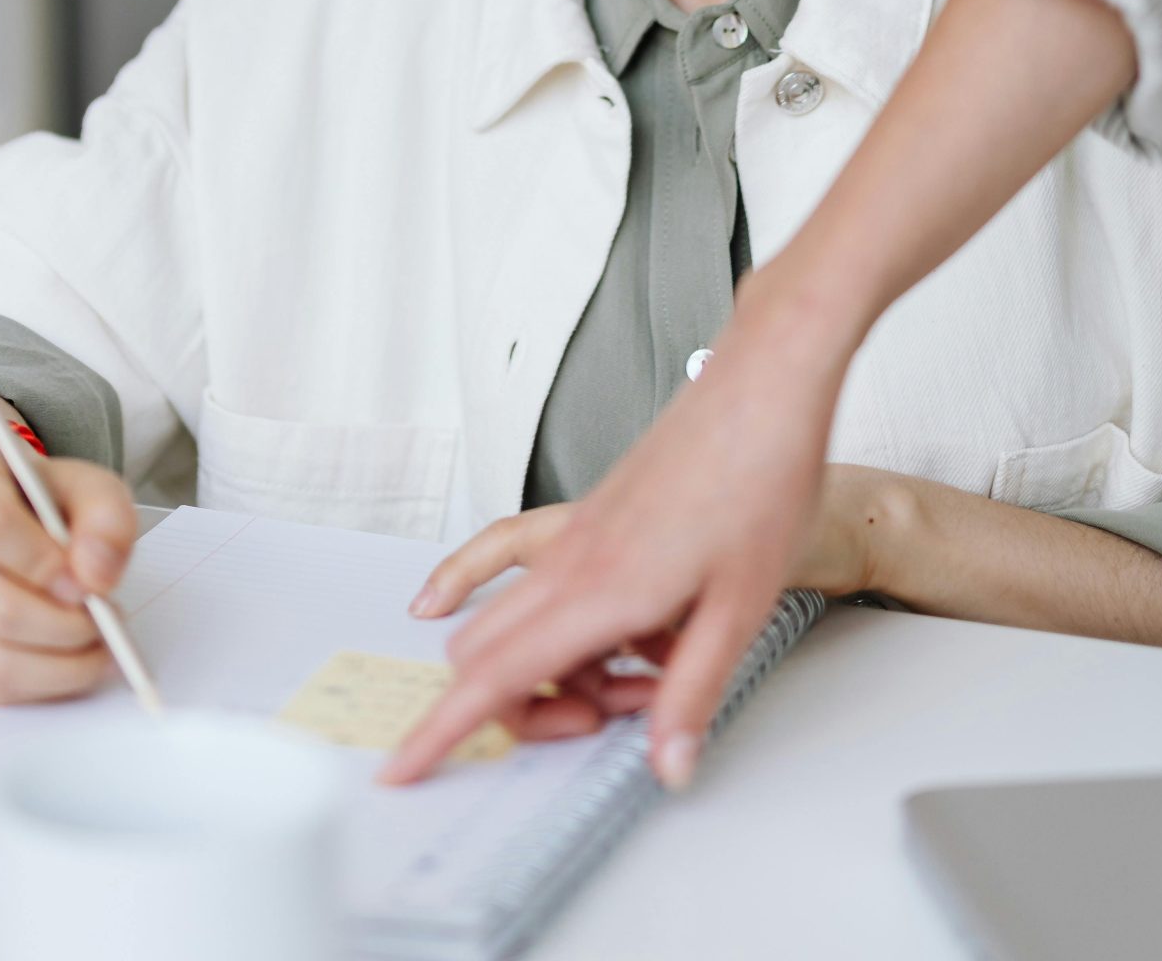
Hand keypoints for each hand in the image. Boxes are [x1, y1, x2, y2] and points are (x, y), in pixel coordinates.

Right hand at [0, 436, 138, 702]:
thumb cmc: (40, 500)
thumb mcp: (89, 487)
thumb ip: (106, 520)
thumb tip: (95, 577)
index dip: (44, 566)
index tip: (87, 585)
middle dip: (63, 629)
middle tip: (104, 627)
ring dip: (54, 668)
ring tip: (91, 650)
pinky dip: (29, 687)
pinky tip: (58, 666)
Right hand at [382, 272, 846, 787]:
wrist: (760, 392)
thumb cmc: (758, 481)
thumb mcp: (739, 609)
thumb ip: (691, 694)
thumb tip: (666, 763)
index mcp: (600, 590)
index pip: (496, 678)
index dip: (441, 730)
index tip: (401, 769)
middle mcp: (571, 561)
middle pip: (491, 658)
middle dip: (525, 710)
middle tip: (600, 721)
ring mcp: (574, 535)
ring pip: (513, 620)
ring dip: (553, 668)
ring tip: (644, 672)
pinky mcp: (588, 518)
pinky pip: (531, 574)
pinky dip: (532, 606)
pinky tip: (537, 607)